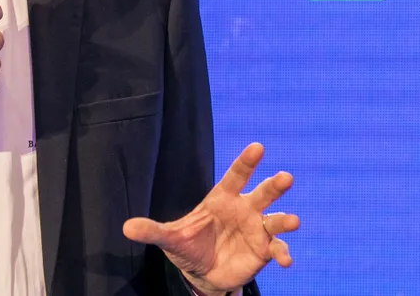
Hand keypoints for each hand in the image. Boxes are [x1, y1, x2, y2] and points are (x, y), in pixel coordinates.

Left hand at [122, 143, 298, 293]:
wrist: (203, 272)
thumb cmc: (189, 245)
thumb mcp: (170, 238)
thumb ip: (152, 231)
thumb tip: (126, 228)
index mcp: (223, 198)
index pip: (236, 175)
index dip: (246, 161)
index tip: (258, 147)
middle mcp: (245, 209)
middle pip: (263, 193)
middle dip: (275, 185)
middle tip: (286, 177)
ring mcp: (257, 229)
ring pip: (275, 219)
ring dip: (285, 220)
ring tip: (293, 221)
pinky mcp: (264, 249)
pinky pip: (277, 248)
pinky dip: (282, 253)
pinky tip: (286, 260)